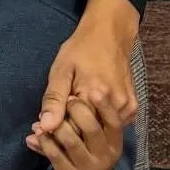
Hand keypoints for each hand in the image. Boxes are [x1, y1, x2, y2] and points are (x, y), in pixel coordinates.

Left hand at [32, 95, 122, 169]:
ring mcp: (91, 168)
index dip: (105, 106)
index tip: (94, 89)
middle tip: (65, 99)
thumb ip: (84, 118)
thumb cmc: (84, 155)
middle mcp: (107, 156)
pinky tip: (35, 136)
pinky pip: (55, 155)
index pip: (114, 122)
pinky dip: (43, 142)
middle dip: (74, 110)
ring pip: (70, 140)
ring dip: (54, 127)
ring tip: (41, 120)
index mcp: (114, 142)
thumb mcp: (88, 135)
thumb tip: (71, 97)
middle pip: (91, 128)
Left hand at [33, 0, 138, 146]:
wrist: (109, 36)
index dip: (53, 133)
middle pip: (87, 134)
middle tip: (44, 125)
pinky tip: (81, 113)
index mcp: (95, 97)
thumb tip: (45, 126)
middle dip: (64, 133)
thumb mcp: (60, 71)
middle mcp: (116, 107)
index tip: (36, 130)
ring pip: (99, 131)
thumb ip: (53, 100)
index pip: (73, 131)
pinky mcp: (133, 109)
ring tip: (61, 118)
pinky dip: (95, 123)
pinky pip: (110, 125)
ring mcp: (127, 109)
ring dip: (79, 130)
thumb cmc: (80, 50)